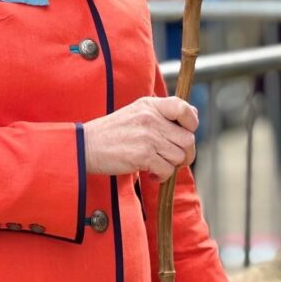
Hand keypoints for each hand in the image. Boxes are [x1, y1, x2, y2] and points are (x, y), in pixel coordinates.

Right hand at [83, 96, 197, 180]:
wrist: (87, 146)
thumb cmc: (113, 132)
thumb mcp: (137, 112)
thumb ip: (163, 112)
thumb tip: (193, 113)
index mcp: (150, 105)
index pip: (184, 108)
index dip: (192, 123)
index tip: (185, 133)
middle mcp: (151, 118)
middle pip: (188, 139)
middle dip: (185, 154)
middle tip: (174, 159)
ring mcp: (148, 137)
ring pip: (179, 156)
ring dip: (171, 166)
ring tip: (157, 165)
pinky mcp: (142, 155)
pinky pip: (167, 170)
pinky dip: (162, 176)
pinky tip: (150, 173)